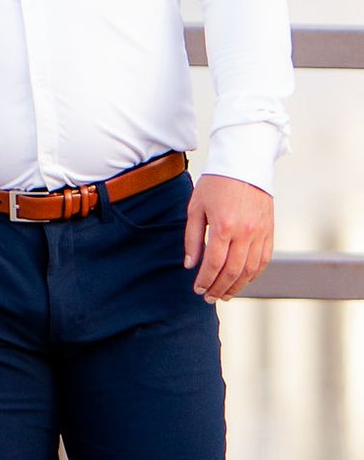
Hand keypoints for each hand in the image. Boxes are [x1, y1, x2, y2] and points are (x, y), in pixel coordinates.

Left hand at [184, 174, 273, 301]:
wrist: (244, 162)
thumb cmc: (216, 182)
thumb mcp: (196, 206)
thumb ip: (193, 238)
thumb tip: (190, 265)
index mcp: (223, 226)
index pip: (213, 264)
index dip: (205, 280)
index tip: (198, 289)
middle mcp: (244, 233)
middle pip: (232, 272)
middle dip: (219, 288)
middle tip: (209, 297)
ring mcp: (260, 233)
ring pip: (250, 271)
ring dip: (237, 286)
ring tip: (225, 294)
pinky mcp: (269, 231)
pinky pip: (263, 261)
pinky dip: (253, 274)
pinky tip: (243, 280)